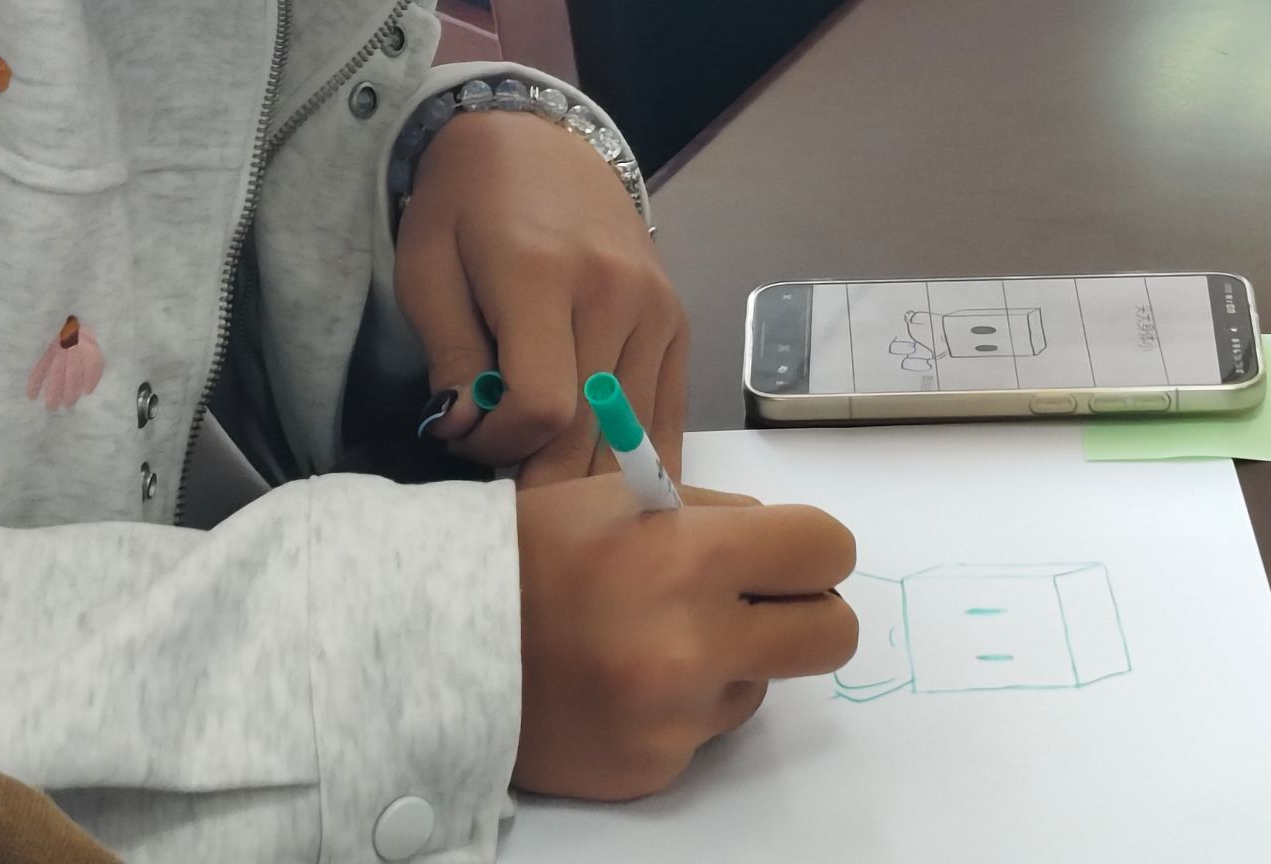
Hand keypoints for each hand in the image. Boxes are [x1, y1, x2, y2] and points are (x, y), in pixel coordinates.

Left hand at [396, 110, 686, 483]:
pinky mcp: (677, 322)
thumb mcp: (427, 270)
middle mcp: (614, 293)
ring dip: (585, 473)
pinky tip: (610, 484)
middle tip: (498, 479)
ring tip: (543, 478)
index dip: (498, 445)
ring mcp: (656, 309)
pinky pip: (668, 414)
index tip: (466, 435)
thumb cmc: (466, 206)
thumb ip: (448, 356)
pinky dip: (640, 458)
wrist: (537, 142)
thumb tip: (464, 431)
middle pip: (588, 429)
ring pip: (632, 432)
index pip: (540, 405)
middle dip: (537, 473)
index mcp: (542, 275)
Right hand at [512, 479, 858, 798]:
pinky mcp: (654, 770)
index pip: (826, 550)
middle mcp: (696, 645)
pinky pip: (703, 731)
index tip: (795, 554)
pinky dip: (678, 707)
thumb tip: (783, 545)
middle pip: (833, 634)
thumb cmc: (532, 554)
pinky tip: (620, 684)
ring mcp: (677, 717)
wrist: (436, 647)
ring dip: (727, 662)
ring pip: (760, 684)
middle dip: (812, 612)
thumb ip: (715, 517)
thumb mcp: (624, 499)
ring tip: (648, 639)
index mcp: (693, 558)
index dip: (817, 548)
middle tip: (768, 603)